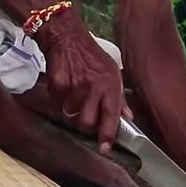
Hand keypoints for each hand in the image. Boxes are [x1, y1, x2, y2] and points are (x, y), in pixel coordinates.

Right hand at [38, 16, 127, 152]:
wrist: (66, 38)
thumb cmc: (92, 55)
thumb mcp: (112, 72)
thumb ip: (120, 96)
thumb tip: (128, 117)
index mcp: (110, 84)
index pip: (110, 116)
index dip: (108, 135)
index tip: (105, 149)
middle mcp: (93, 88)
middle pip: (87, 123)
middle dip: (87, 125)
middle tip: (87, 116)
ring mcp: (73, 88)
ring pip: (71, 117)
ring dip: (73, 114)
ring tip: (76, 100)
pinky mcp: (57, 87)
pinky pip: (58, 106)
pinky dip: (61, 103)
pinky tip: (65, 89)